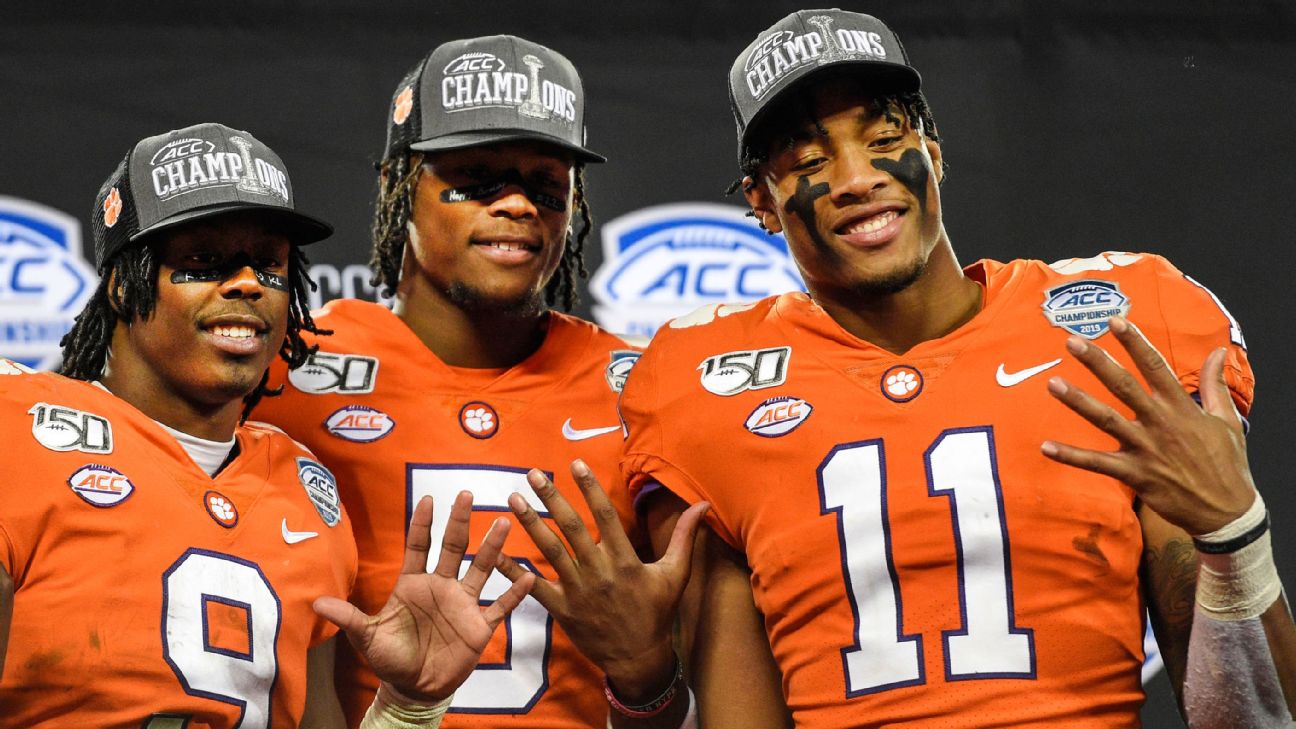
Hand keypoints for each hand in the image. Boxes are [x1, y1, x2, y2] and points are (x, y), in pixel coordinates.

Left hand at [314, 492, 534, 701]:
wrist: (415, 689)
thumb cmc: (391, 659)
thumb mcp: (367, 638)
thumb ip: (349, 618)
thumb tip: (316, 603)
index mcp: (413, 584)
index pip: (419, 546)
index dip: (422, 523)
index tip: (428, 499)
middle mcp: (441, 587)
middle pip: (453, 548)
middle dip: (459, 522)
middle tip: (466, 494)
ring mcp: (462, 604)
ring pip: (480, 569)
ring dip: (492, 548)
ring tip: (504, 523)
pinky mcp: (479, 626)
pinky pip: (500, 606)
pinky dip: (514, 593)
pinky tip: (527, 575)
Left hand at [497, 460, 708, 697]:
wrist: (638, 658)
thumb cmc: (658, 612)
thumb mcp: (676, 574)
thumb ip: (684, 537)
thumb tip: (702, 505)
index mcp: (625, 560)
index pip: (606, 515)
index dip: (591, 488)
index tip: (576, 464)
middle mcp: (599, 572)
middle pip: (571, 528)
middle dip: (551, 498)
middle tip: (533, 474)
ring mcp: (578, 591)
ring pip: (550, 551)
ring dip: (530, 523)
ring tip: (513, 499)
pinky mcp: (562, 610)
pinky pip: (535, 587)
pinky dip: (514, 571)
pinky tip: (496, 553)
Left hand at [1041, 316, 1255, 534]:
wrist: (1227, 512)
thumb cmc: (1226, 464)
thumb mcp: (1227, 420)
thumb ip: (1214, 384)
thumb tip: (1219, 351)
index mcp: (1181, 407)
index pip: (1155, 366)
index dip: (1135, 342)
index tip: (1115, 321)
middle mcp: (1160, 423)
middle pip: (1124, 386)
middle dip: (1098, 362)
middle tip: (1072, 341)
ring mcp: (1146, 449)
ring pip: (1106, 420)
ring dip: (1078, 401)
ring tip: (1052, 384)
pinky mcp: (1135, 475)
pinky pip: (1097, 464)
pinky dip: (1071, 456)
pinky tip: (1046, 447)